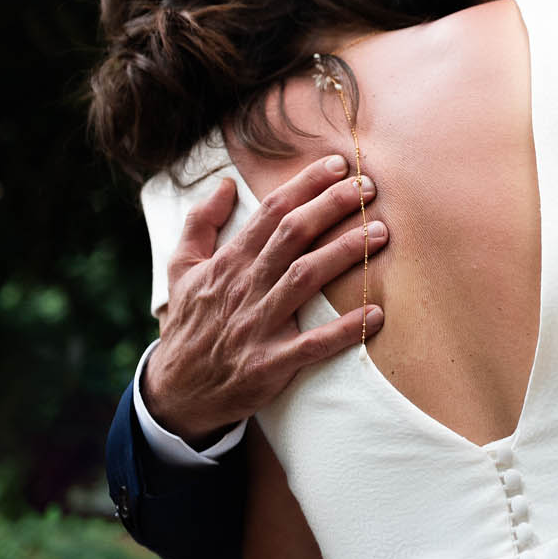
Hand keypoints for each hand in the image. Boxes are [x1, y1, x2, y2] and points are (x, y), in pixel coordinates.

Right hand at [143, 156, 386, 443]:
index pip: (270, 212)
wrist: (176, 392)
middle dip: (332, 206)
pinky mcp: (270, 364)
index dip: (305, 185)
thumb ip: (201, 224)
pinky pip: (313, 345)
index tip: (337, 165)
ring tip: (381, 232)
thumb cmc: (188, 324)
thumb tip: (226, 184)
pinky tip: (375, 314)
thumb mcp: (180, 269)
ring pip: (305, 278)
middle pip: (293, 235)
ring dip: (345, 252)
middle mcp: (243, 287)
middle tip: (368, 187)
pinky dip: (344, 330)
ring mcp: (257, 326)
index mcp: (227, 262)